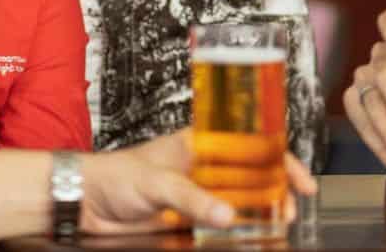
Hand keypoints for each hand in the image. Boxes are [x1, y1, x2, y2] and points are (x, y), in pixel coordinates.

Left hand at [79, 129, 317, 234]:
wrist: (83, 204)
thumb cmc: (113, 176)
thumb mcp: (156, 181)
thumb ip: (192, 198)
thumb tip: (227, 216)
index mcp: (201, 144)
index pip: (251, 145)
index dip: (281, 160)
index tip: (302, 182)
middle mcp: (204, 169)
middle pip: (253, 178)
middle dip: (276, 193)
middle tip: (288, 212)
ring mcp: (198, 198)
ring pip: (240, 206)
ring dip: (259, 217)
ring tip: (275, 229)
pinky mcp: (188, 224)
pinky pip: (220, 230)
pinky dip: (237, 236)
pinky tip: (249, 242)